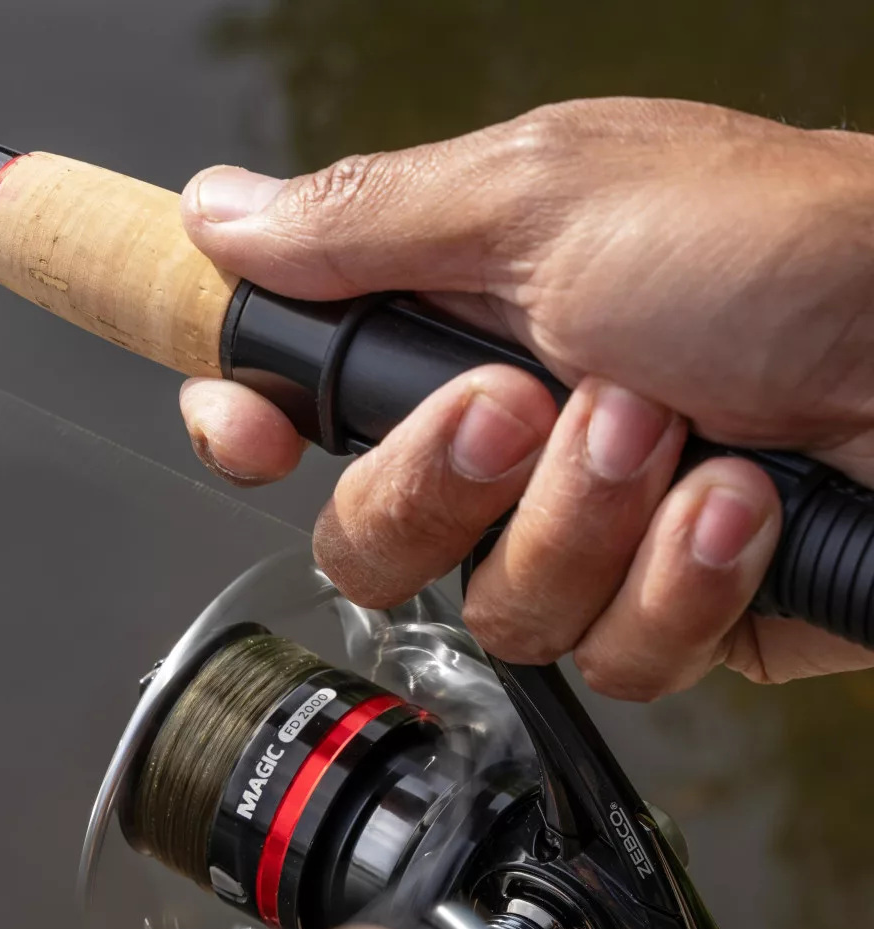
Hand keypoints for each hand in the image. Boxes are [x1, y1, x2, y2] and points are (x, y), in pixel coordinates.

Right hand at [179, 98, 873, 698]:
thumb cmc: (779, 248)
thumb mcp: (547, 200)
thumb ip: (368, 226)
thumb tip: (223, 214)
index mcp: (464, 332)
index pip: (299, 406)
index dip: (252, 429)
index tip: (258, 434)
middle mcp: (515, 448)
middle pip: (373, 544)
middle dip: (451, 484)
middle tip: (537, 402)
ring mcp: (591, 540)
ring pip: (501, 612)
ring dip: (591, 520)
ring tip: (684, 433)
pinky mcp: (669, 616)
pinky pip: (614, 655)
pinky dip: (682, 579)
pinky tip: (741, 507)